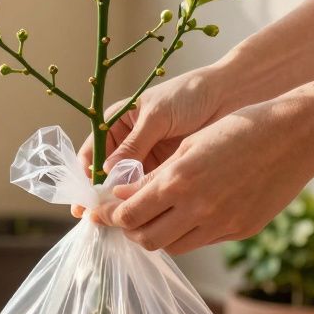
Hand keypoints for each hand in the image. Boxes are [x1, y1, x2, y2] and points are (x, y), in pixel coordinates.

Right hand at [72, 66, 226, 216]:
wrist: (228, 96)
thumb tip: (108, 172)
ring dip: (122, 201)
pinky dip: (143, 201)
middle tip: (97, 216)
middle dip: (102, 194)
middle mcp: (128, 143)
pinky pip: (147, 189)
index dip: (86, 174)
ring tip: (118, 219)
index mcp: (117, 123)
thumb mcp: (157, 117)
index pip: (92, 152)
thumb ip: (134, 144)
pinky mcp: (165, 171)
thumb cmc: (189, 95)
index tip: (87, 196)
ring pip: (125, 185)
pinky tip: (141, 214)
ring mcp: (146, 159)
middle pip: (105, 174)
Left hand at [93, 100, 313, 254]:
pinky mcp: (239, 230)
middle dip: (129, 229)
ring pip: (172, 246)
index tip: (100, 210)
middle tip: (125, 216)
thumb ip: (155, 176)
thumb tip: (124, 197)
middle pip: (145, 238)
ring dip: (156, 234)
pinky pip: (201, 241)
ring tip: (154, 216)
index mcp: (179, 180)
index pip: (128, 214)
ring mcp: (220, 224)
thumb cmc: (239, 128)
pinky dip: (186, 232)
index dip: (109, 215)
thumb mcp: (190, 144)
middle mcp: (197, 208)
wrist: (294, 135)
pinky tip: (187, 214)